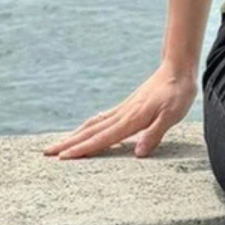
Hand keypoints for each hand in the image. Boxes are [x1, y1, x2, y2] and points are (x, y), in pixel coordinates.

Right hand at [42, 61, 197, 159]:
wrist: (179, 67)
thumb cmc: (178, 92)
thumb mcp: (173, 115)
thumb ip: (155, 134)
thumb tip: (137, 154)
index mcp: (131, 120)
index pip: (102, 138)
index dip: (83, 149)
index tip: (62, 157)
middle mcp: (122, 115)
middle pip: (90, 131)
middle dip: (68, 143)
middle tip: (45, 153)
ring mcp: (123, 109)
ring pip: (93, 124)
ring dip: (75, 135)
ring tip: (58, 145)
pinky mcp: (128, 106)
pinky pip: (103, 119)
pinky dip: (89, 126)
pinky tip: (86, 129)